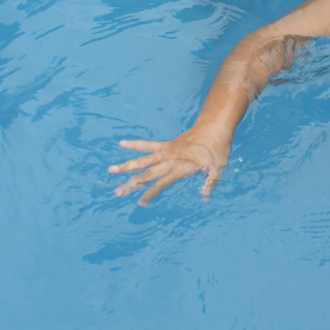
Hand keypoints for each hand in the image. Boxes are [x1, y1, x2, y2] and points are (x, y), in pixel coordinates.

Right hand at [109, 129, 229, 205]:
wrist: (214, 126)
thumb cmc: (217, 149)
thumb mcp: (218, 168)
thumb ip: (210, 183)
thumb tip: (204, 197)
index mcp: (182, 167)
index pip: (163, 183)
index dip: (151, 193)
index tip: (140, 203)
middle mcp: (170, 159)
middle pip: (148, 173)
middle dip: (132, 183)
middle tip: (117, 192)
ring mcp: (167, 151)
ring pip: (143, 160)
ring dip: (127, 165)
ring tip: (111, 170)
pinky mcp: (166, 144)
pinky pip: (148, 145)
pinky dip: (135, 144)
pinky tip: (121, 143)